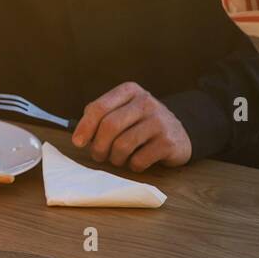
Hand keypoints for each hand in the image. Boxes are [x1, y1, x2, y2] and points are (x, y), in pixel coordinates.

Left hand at [71, 82, 191, 170]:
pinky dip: (132, 166)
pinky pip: (139, 159)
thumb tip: (79, 135)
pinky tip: (135, 163)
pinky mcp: (168, 142)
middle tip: (98, 156)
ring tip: (116, 160)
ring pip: (123, 145)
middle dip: (98, 146)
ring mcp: (159, 121)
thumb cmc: (141, 123)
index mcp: (129, 91)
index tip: (78, 142)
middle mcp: (145, 102)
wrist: (180, 132)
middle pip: (109, 126)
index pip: (99, 107)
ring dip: (114, 158)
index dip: (85, 127)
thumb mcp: (124, 110)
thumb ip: (102, 116)